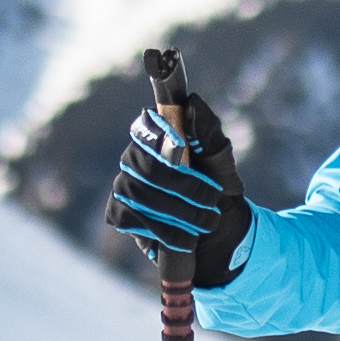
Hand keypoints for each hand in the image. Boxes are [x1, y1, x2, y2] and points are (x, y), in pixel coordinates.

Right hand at [113, 82, 251, 287]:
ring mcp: (122, 184)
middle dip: (184, 187)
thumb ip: (208, 134)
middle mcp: (134, 156)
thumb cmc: (217, 191)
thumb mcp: (221, 164)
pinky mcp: (118, 214)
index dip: (161, 137)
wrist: (219, 236)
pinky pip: (135, 220)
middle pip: (146, 167)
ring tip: (207, 222)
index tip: (182, 148)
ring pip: (141, 196)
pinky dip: (167, 231)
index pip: (147, 127)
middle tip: (212, 200)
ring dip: (181, 212)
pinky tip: (187, 237)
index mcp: (157, 135)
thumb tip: (193, 102)